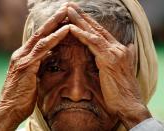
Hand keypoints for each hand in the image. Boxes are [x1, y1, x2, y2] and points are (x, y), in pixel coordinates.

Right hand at [0, 4, 68, 130]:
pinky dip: (55, 38)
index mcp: (24, 56)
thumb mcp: (33, 75)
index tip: (63, 19)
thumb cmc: (23, 94)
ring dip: (55, 23)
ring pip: (41, 36)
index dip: (51, 27)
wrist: (9, 109)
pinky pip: (43, 48)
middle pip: (40, 32)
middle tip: (65, 8)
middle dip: (54, 19)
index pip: (40, 37)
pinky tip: (66, 30)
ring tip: (67, 12)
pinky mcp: (26, 65)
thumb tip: (51, 55)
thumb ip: (40, 63)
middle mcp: (22, 53)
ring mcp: (23, 58)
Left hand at [67, 3, 150, 128]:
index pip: (101, 32)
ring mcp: (114, 53)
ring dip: (80, 20)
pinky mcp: (109, 60)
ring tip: (68, 10)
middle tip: (70, 5)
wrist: (129, 104)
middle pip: (96, 28)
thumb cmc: (122, 90)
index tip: (77, 14)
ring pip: (94, 32)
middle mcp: (117, 48)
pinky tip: (71, 28)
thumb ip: (125, 55)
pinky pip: (93, 44)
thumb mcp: (122, 69)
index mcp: (118, 50)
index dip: (89, 22)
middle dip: (82, 16)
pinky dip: (82, 35)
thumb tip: (128, 45)